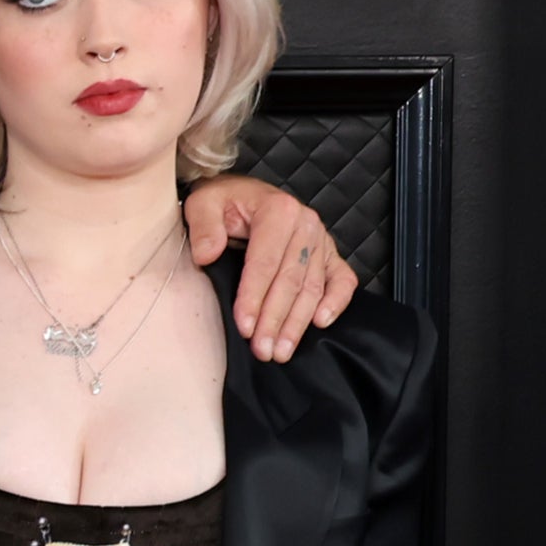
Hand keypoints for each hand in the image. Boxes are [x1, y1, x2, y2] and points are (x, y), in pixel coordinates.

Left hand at [183, 174, 357, 360]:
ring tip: (282, 351)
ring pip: (312, 287)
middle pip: (290, 281)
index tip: (244, 327)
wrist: (242, 195)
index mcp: (278, 211)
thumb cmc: (223, 202)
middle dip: (275, 320)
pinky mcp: (329, 254)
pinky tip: (321, 323)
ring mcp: (321, 240)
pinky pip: (342, 279)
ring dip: (298, 323)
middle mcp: (305, 224)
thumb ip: (203, 226)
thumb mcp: (202, 204)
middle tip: (262, 350)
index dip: (254, 297)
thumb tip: (206, 254)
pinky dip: (336, 302)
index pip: (264, 263)